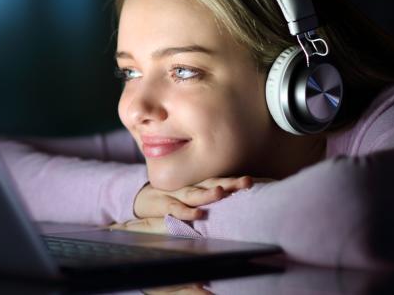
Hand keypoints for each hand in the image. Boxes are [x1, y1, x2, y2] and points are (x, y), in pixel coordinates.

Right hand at [107, 176, 253, 233]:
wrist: (141, 199)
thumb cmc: (171, 197)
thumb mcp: (189, 193)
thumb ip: (207, 192)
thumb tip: (234, 194)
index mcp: (197, 184)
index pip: (219, 179)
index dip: (235, 180)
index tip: (252, 180)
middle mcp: (188, 186)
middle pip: (211, 183)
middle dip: (230, 183)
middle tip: (247, 182)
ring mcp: (175, 194)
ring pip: (194, 193)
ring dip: (207, 193)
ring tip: (221, 192)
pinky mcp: (162, 204)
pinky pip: (175, 208)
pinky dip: (186, 212)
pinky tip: (197, 214)